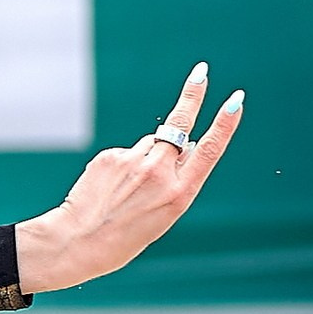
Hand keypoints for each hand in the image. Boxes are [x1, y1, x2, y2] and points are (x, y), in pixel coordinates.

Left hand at [14, 63, 241, 295]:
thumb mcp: (164, 214)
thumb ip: (176, 179)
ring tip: (128, 190)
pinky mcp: (110, 157)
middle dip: (193, 95)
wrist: (77, 242)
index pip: (209, 151)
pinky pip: (126, 153)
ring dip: (147, 156)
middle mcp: (159, 174)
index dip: (225, 124)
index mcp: (180, 193)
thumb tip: (183, 144)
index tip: (235, 101)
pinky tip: (110, 188)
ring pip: (151, 144)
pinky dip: (124, 165)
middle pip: (181, 125)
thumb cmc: (125, 236)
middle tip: (201, 71)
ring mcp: (133, 162)